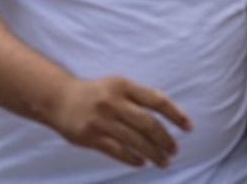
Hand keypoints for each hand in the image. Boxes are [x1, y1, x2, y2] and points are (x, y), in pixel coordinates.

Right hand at [47, 76, 191, 168]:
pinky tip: (141, 161)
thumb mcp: (116, 86)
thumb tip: (171, 118)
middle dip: (166, 140)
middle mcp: (112, 101)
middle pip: (149, 125)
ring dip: (154, 154)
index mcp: (121, 85)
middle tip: (174, 150)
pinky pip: (119, 151)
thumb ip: (139, 98)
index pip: (157, 100)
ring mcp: (100, 120)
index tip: (188, 128)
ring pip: (137, 141)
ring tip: (163, 161)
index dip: (176, 115)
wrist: (57, 98)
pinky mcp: (90, 136)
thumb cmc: (94, 94)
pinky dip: (134, 159)